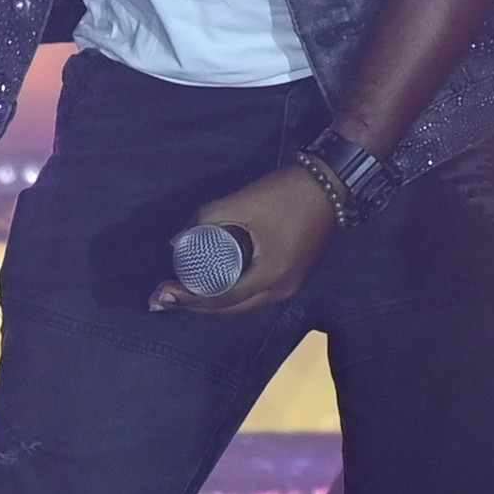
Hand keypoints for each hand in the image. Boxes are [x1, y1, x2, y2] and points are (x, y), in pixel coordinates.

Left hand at [153, 165, 336, 313]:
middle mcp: (281, 289)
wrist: (330, 185)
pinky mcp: (292, 276)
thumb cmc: (285, 195)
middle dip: (196, 305)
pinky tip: (212, 285)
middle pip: (231, 309)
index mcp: (270, 276)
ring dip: (213, 301)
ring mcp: (289, 285)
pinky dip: (231, 293)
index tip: (162, 293)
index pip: (222, 299)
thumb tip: (176, 242)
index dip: (189, 299)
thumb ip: (207, 221)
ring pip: (244, 304)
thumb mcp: (241, 203)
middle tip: (165, 298)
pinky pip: (255, 294)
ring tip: (183, 294)